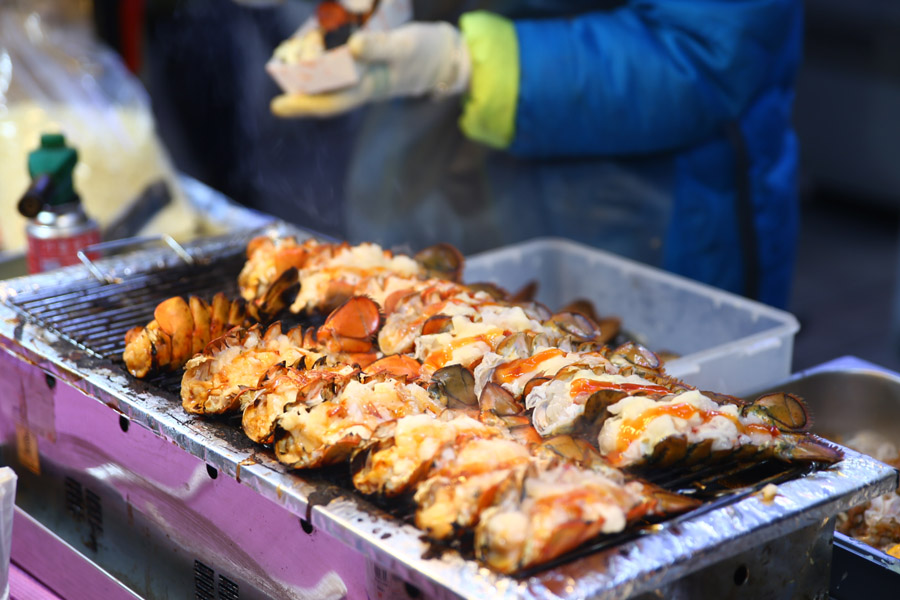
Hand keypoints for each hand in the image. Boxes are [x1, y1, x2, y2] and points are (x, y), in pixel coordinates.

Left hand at [271, 22, 469, 117]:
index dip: (302, 105)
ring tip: (286, 59)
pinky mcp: (367, 63)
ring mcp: (363, 76)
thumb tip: (351, 47)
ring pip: (328, 80)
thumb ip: (380, 48)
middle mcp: (361, 86)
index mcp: (368, 88)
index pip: (329, 102)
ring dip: (307, 73)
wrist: (446, 57)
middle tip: (274, 70)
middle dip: (297, 88)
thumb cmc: (425, 53)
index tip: (276, 106)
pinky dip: (323, 59)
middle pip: (322, 93)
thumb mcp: (404, 47)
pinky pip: (338, 65)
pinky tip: (312, 47)